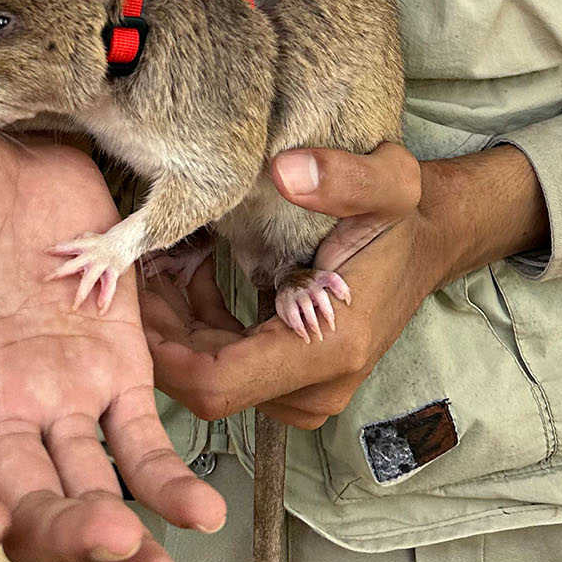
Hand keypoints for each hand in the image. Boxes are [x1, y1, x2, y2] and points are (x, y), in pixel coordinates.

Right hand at [0, 128, 224, 561]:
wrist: (1, 116)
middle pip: (27, 513)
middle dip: (65, 541)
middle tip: (111, 544)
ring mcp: (58, 394)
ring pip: (90, 492)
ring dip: (123, 545)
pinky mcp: (115, 361)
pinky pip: (143, 439)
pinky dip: (168, 482)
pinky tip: (200, 516)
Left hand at [141, 143, 547, 430]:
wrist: (431, 240)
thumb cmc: (405, 215)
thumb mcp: (388, 181)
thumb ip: (341, 177)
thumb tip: (285, 172)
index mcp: (328, 348)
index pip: (218, 383)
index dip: (162, 351)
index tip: (130, 298)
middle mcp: (317, 385)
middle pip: (207, 384)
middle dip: (161, 333)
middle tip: (133, 269)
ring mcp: (306, 389)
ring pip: (214, 377)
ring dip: (177, 326)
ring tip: (155, 264)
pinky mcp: (297, 378)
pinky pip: (230, 366)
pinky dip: (200, 326)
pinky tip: (190, 273)